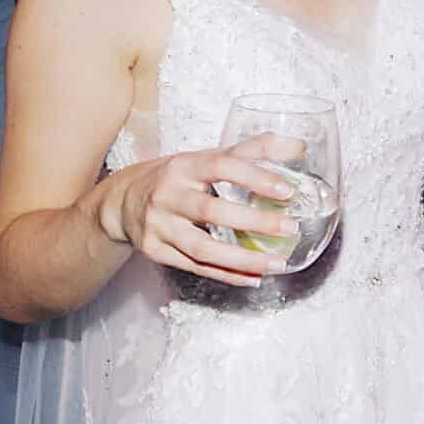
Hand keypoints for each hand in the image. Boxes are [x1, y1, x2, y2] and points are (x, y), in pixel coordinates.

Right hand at [91, 136, 305, 285]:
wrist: (123, 201)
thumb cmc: (178, 177)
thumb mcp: (208, 156)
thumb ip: (253, 150)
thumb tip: (299, 145)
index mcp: (185, 166)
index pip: (221, 166)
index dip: (254, 177)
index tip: (287, 190)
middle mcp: (168, 194)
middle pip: (211, 211)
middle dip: (253, 222)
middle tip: (289, 228)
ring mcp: (159, 225)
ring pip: (202, 248)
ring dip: (242, 260)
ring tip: (278, 264)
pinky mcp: (155, 250)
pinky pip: (195, 267)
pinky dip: (226, 275)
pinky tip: (254, 278)